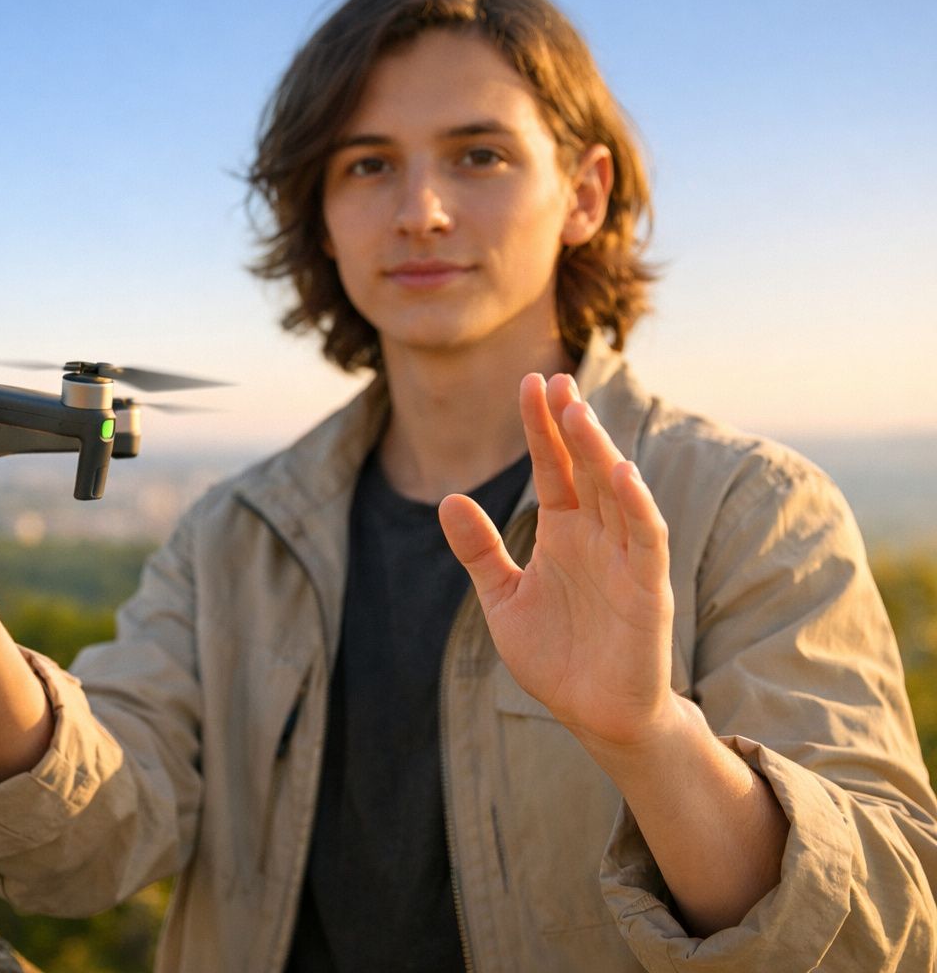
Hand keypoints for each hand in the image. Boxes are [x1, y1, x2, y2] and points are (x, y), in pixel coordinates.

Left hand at [438, 373, 676, 749]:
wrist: (594, 715)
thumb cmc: (555, 657)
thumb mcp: (502, 598)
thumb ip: (479, 551)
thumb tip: (446, 498)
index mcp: (563, 532)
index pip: (553, 467)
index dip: (542, 427)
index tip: (530, 382)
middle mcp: (597, 536)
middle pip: (586, 468)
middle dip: (570, 425)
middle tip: (553, 379)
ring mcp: (625, 559)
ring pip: (616, 493)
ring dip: (600, 452)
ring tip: (577, 412)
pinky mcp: (648, 589)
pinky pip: (646, 539)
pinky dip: (637, 506)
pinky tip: (623, 474)